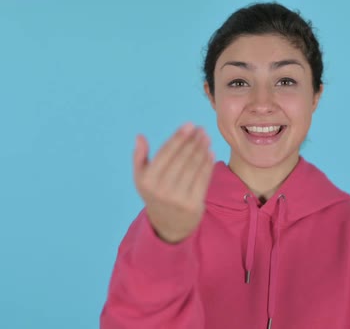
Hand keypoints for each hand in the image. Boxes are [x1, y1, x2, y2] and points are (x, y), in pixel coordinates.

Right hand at [133, 123, 214, 242]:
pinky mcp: (193, 205)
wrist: (168, 224)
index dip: (179, 137)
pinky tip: (210, 152)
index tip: (190, 125)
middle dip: (193, 141)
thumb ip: (139, 157)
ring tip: (207, 138)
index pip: (166, 153)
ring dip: (202, 149)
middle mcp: (161, 189)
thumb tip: (139, 137)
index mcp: (147, 180)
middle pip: (182, 158)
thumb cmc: (155, 194)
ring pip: (194, 167)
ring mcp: (178, 198)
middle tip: (202, 129)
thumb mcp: (141, 178)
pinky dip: (208, 164)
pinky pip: (202, 179)